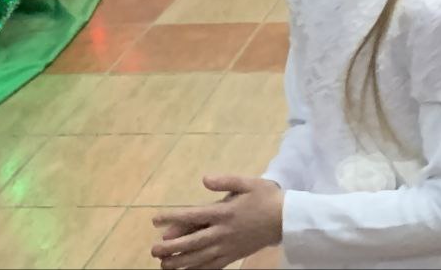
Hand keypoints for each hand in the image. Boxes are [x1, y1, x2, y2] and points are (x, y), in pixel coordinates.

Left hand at [151, 175, 282, 269]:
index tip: (156, 219)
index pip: (192, 216)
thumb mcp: (248, 182)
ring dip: (180, 261)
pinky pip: (212, 266)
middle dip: (171, 246)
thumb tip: (204, 179)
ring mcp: (227, 246)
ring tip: (163, 264)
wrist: (285, 219)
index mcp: (224, 212)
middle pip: (192, 241)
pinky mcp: (233, 256)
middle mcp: (222, 232)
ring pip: (199, 257)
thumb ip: (225, 181)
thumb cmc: (265, 197)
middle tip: (154, 249)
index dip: (172, 218)